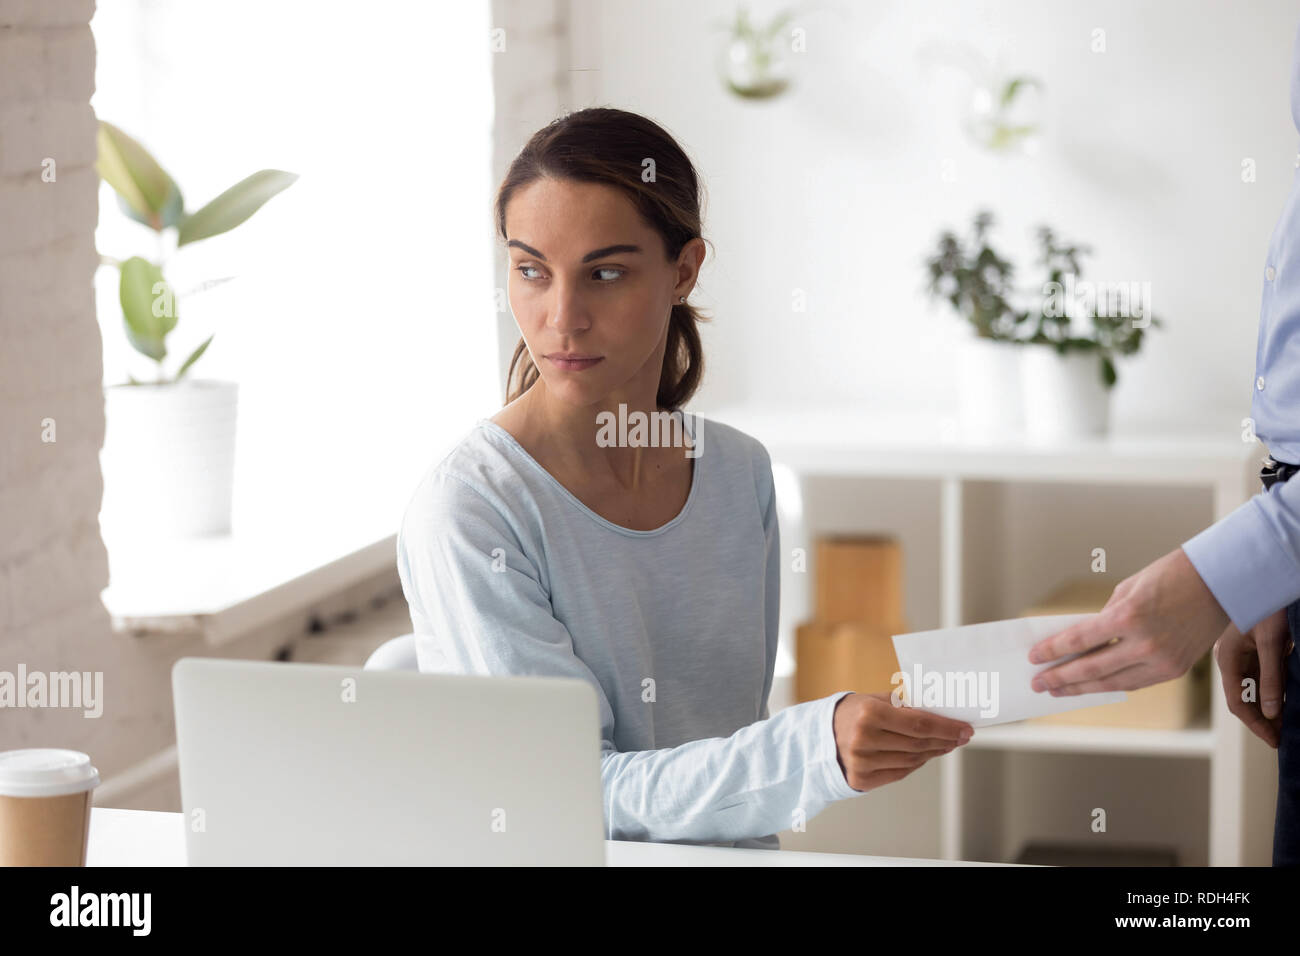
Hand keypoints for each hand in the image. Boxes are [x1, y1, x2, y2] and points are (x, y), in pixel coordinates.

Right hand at [832, 692, 973, 791]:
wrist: (820, 735)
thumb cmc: (853, 713)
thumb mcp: (875, 700)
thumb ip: (905, 708)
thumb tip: (943, 717)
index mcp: (869, 713)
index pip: (919, 723)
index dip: (946, 728)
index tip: (965, 729)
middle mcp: (864, 739)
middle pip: (918, 744)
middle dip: (945, 740)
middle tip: (962, 737)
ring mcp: (862, 762)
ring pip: (912, 760)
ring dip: (933, 752)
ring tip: (946, 744)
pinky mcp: (862, 779)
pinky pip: (900, 772)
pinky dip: (917, 763)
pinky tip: (926, 754)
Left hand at [1026, 546, 1228, 694]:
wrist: (1220, 582)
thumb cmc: (1170, 577)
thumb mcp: (1127, 590)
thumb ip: (1104, 618)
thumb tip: (1082, 642)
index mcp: (1127, 617)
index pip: (1079, 641)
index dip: (1053, 651)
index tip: (1033, 658)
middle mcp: (1144, 644)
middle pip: (1091, 669)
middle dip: (1060, 677)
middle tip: (1037, 683)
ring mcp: (1162, 660)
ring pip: (1112, 683)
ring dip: (1081, 688)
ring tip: (1057, 690)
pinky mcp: (1176, 670)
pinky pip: (1136, 683)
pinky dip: (1111, 685)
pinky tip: (1092, 686)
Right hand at [1213, 609, 1291, 747]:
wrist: (1267, 576)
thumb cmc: (1266, 603)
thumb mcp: (1272, 642)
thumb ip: (1271, 677)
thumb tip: (1270, 711)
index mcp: (1227, 658)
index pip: (1238, 702)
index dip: (1256, 724)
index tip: (1275, 740)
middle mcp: (1230, 659)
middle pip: (1243, 698)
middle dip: (1262, 720)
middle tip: (1283, 737)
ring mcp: (1240, 655)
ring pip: (1252, 690)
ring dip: (1267, 707)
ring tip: (1286, 723)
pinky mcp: (1252, 650)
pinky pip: (1259, 677)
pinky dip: (1271, 692)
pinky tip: (1284, 700)